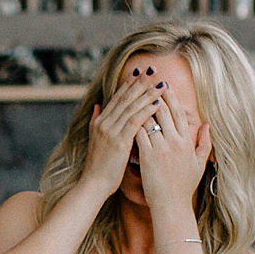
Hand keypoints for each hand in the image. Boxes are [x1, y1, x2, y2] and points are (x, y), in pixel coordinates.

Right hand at [83, 75, 160, 196]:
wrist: (93, 184)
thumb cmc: (99, 166)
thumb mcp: (95, 140)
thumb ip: (96, 120)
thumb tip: (97, 105)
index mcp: (99, 122)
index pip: (117, 98)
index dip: (129, 84)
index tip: (141, 72)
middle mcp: (104, 123)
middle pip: (125, 98)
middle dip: (140, 83)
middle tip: (153, 69)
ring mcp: (110, 131)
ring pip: (132, 107)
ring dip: (148, 93)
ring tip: (161, 83)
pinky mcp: (118, 141)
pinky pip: (135, 122)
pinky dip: (147, 111)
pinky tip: (158, 103)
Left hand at [135, 92, 211, 216]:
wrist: (171, 205)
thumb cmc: (184, 187)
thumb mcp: (199, 164)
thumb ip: (205, 143)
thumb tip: (207, 125)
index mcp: (187, 141)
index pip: (178, 113)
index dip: (170, 97)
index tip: (162, 85)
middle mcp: (175, 142)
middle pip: (163, 111)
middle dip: (153, 94)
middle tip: (145, 82)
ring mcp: (161, 148)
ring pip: (149, 120)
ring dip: (140, 105)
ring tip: (133, 94)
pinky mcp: (148, 156)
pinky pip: (139, 134)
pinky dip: (133, 122)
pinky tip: (125, 114)